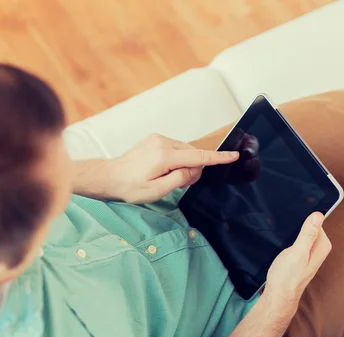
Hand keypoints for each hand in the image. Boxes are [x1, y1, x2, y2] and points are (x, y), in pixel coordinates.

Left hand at [110, 134, 238, 203]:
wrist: (110, 176)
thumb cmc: (130, 187)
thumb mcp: (157, 190)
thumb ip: (180, 179)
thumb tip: (194, 170)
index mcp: (164, 156)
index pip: (198, 157)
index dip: (217, 158)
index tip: (233, 156)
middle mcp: (162, 142)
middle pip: (193, 154)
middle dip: (194, 168)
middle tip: (181, 183)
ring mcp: (158, 139)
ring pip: (185, 151)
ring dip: (185, 163)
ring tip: (169, 177)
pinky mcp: (155, 139)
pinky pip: (176, 148)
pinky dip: (178, 158)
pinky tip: (166, 169)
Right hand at [265, 212, 331, 303]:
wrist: (278, 295)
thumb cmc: (286, 277)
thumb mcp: (297, 253)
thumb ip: (308, 234)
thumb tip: (318, 215)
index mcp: (322, 246)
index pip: (317, 221)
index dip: (303, 220)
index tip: (294, 228)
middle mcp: (319, 249)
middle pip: (310, 227)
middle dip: (297, 228)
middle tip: (288, 239)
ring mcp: (311, 253)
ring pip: (302, 234)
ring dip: (293, 235)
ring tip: (286, 245)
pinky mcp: (302, 256)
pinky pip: (298, 241)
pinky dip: (291, 242)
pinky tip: (285, 248)